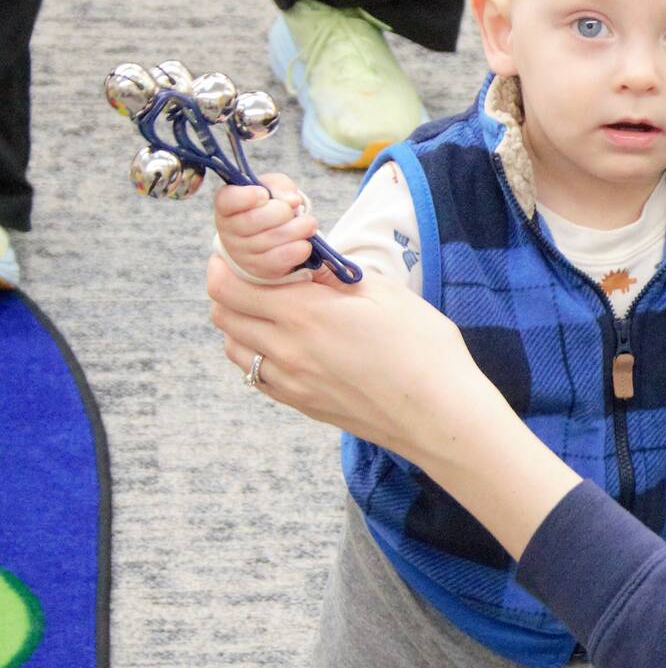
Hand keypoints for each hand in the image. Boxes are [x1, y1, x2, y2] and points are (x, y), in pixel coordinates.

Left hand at [209, 255, 480, 455]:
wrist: (439, 414)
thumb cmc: (423, 349)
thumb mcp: (387, 293)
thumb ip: (339, 274)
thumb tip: (312, 262)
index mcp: (305, 315)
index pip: (230, 287)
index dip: (224, 264)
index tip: (235, 253)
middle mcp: (286, 350)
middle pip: (224, 316)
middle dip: (229, 289)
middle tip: (254, 276)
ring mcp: (290, 382)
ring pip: (235, 348)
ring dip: (240, 323)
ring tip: (269, 310)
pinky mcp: (301, 404)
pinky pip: (257, 376)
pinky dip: (257, 354)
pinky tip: (285, 345)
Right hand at [214, 172, 316, 279]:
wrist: (269, 241)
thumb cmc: (269, 207)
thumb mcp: (272, 188)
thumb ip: (279, 186)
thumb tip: (292, 200)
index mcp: (227, 205)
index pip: (228, 200)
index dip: (247, 196)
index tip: (264, 194)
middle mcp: (229, 230)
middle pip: (254, 219)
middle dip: (282, 211)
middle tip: (294, 210)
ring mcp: (241, 253)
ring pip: (271, 239)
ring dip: (298, 229)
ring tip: (309, 224)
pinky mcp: (258, 269)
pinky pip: (281, 259)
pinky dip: (299, 249)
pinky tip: (305, 243)